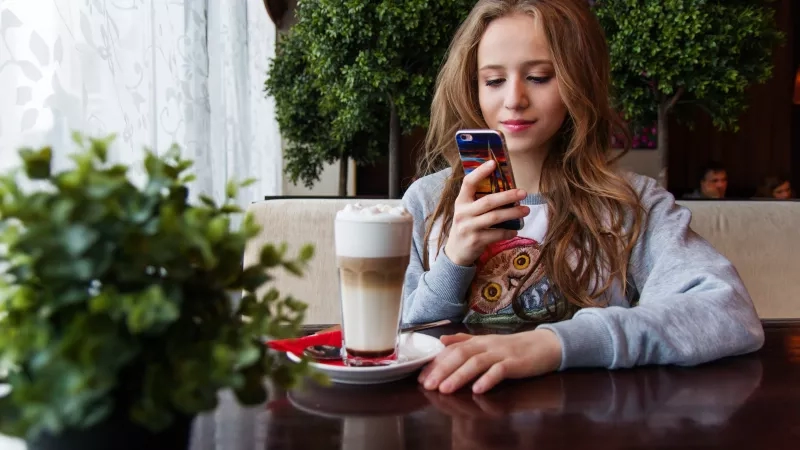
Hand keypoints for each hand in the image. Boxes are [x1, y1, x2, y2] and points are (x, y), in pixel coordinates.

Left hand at [418, 329, 561, 393]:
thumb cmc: (514, 347)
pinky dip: (488, 379)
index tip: (421, 375)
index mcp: (479, 341)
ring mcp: (502, 354)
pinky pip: (500, 371)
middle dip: (442, 370)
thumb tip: (442, 340)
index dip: (436, 362)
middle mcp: (487, 345)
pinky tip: (478, 389)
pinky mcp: (516, 364)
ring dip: (459, 376)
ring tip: (445, 389)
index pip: (453, 349)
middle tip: (428, 384)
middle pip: (461, 355)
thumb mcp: (487, 342)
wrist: (545, 345)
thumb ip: (465, 340)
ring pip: (477, 363)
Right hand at [444, 160, 529, 266]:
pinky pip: (497, 234)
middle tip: (523, 192)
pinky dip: (509, 232)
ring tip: (526, 210)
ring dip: (513, 213)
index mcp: (460, 202)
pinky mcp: (476, 241)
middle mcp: (462, 213)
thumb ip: (479, 200)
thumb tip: (506, 188)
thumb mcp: (467, 211)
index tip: (493, 163)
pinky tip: (515, 230)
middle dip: (507, 196)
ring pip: (495, 217)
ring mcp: (468, 228)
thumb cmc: (467, 226)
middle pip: (488, 201)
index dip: (480, 172)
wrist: (456, 252)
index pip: (468, 183)